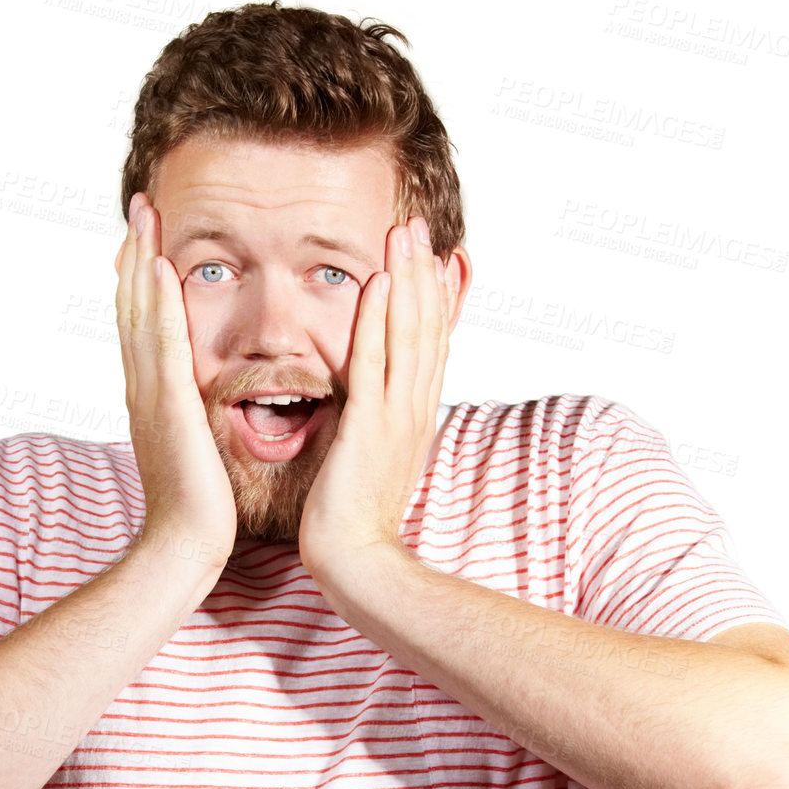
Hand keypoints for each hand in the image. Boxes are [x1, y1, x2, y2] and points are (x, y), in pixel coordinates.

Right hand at [115, 191, 236, 566]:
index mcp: (153, 398)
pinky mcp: (169, 407)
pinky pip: (162, 344)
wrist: (186, 547)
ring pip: (140, 314)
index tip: (150, 236)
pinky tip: (161, 268)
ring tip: (145, 214)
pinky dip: (157, 304)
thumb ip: (196, 420)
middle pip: (133, 305)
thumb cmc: (201, 510)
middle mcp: (143, 389)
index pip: (144, 324)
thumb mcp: (197, 450)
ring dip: (141, 260)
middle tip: (141, 203)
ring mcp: (151, 396)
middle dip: (136, 252)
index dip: (143, 277)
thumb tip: (204, 406)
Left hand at [297, 213, 449, 574]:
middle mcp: (414, 411)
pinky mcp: (369, 429)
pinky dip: (378, 322)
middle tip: (420, 225)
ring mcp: (397, 418)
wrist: (357, 563)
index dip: (433, 299)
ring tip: (404, 233)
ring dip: (407, 280)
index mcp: (414, 418)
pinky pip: (374, 365)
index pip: (430, 346)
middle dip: (424, 274)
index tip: (433, 257)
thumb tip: (371, 409)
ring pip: (408, 335)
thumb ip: (374, 428)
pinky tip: (377, 284)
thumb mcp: (372, 463)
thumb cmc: (355, 522)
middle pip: (427, 329)